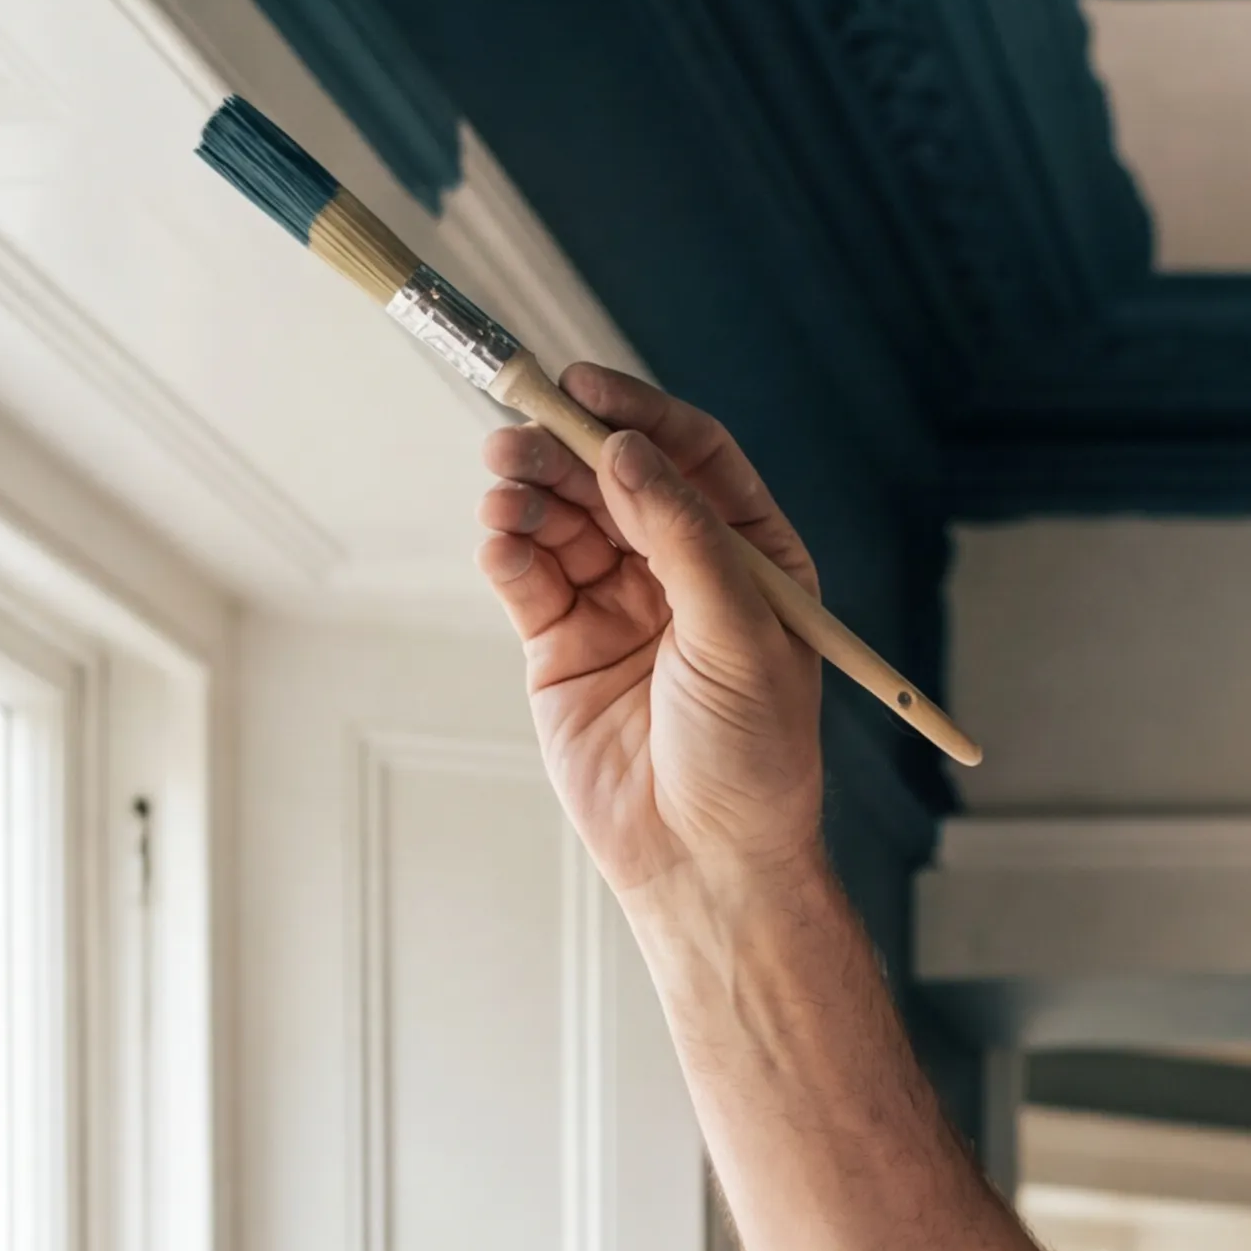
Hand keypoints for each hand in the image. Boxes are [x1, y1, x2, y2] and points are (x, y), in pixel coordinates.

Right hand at [477, 368, 825, 903]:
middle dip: (566, 448)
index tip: (586, 387)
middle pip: (614, 477)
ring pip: (563, 518)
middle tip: (518, 432)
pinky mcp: (562, 645)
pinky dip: (507, 549)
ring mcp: (618, 605)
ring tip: (502, 485)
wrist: (706, 864)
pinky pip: (527, 575)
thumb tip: (625, 450)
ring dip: (529, 491)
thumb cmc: (751, 758)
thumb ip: (683, 538)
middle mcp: (681, 571)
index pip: (693, 458)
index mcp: (748, 559)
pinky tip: (500, 540)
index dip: (639, 415)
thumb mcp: (738, 637)